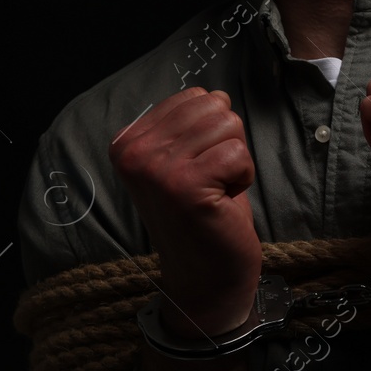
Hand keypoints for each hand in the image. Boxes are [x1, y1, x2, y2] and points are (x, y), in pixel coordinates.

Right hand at [109, 87, 262, 338]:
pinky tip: (224, 201)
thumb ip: (189, 124)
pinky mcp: (185, 186)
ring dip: (236, 159)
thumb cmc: (205, 213)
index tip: (199, 168)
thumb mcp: (184, 160)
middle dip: (228, 141)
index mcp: (127, 141)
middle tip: (212, 180)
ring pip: (229, 125)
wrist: (205, 277)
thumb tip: (215, 94)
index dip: (213, 131)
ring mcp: (155, 169)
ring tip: (217, 190)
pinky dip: (242, 177)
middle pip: (214, 106)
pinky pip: (238, 153)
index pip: (194, 96)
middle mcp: (133, 152)